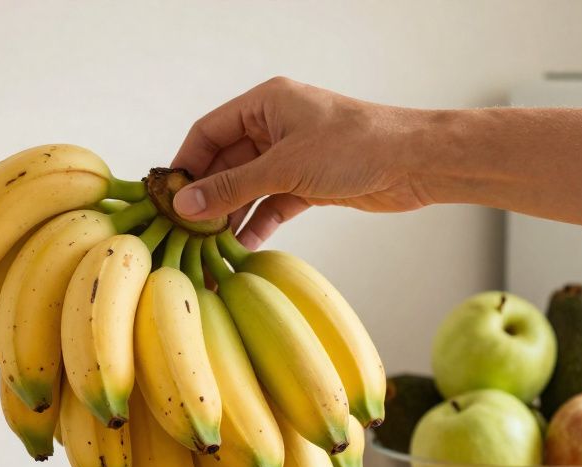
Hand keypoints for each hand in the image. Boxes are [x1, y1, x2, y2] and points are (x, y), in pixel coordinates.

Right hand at [171, 77, 431, 247]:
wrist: (414, 163)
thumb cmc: (354, 147)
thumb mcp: (283, 168)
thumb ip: (232, 188)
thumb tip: (185, 206)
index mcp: (265, 104)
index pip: (208, 132)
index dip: (186, 164)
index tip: (167, 199)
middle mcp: (275, 126)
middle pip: (225, 162)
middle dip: (207, 196)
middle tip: (187, 231)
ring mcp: (292, 156)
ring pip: (248, 187)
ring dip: (231, 214)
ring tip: (211, 246)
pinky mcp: (309, 183)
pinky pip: (272, 203)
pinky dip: (258, 222)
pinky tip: (244, 245)